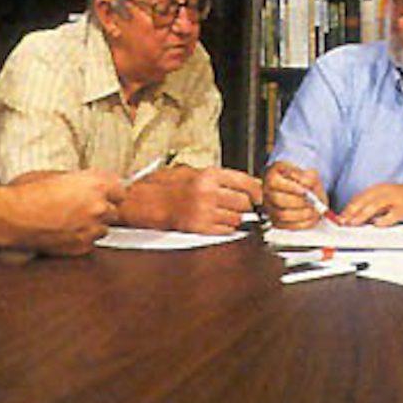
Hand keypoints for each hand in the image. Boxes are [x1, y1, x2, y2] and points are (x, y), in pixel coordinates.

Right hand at [3, 169, 123, 255]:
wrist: (12, 217)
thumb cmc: (28, 193)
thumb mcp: (58, 175)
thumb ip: (81, 180)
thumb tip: (90, 184)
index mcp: (96, 184)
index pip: (120, 189)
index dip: (110, 193)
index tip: (104, 195)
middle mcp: (99, 206)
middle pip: (114, 211)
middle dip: (101, 210)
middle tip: (82, 209)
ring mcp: (92, 229)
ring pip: (103, 229)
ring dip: (91, 226)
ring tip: (69, 222)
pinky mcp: (82, 247)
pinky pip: (90, 244)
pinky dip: (80, 239)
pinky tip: (63, 233)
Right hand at [120, 166, 260, 234]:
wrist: (143, 201)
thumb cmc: (164, 185)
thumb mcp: (191, 171)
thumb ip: (216, 177)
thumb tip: (242, 183)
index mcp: (208, 175)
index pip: (246, 182)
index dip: (257, 191)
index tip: (259, 195)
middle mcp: (209, 192)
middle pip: (244, 202)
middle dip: (245, 205)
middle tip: (240, 205)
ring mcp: (204, 211)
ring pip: (237, 218)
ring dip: (235, 218)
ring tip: (224, 213)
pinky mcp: (199, 228)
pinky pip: (225, 230)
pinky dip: (226, 228)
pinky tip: (217, 222)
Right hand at [263, 161, 326, 229]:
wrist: (305, 192)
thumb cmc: (304, 182)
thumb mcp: (308, 173)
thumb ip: (309, 178)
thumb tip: (307, 185)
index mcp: (272, 177)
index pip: (275, 182)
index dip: (291, 188)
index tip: (305, 191)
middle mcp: (266, 193)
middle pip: (278, 199)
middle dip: (297, 202)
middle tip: (312, 202)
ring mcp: (269, 208)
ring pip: (282, 215)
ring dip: (301, 214)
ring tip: (314, 210)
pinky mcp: (276, 222)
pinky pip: (287, 226)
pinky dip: (302, 223)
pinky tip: (312, 218)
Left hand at [340, 182, 402, 226]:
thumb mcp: (389, 200)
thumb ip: (375, 208)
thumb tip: (359, 218)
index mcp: (380, 188)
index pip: (359, 197)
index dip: (348, 208)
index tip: (339, 217)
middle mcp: (385, 191)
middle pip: (363, 200)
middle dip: (351, 212)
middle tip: (341, 222)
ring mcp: (395, 199)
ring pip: (374, 206)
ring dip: (361, 215)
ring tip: (352, 223)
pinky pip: (391, 215)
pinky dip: (383, 220)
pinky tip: (376, 225)